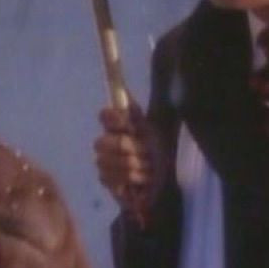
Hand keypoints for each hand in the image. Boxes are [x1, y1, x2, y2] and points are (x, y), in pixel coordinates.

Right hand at [94, 100, 171, 224]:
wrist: (165, 181)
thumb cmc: (160, 152)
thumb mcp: (153, 129)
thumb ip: (135, 112)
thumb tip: (122, 86)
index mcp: (118, 125)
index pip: (105, 115)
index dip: (116, 120)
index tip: (130, 127)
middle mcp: (107, 140)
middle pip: (109, 142)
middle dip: (133, 149)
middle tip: (149, 154)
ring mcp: (103, 160)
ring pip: (113, 161)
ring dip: (137, 166)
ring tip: (150, 169)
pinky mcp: (105, 179)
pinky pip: (112, 178)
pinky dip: (133, 179)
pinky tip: (142, 180)